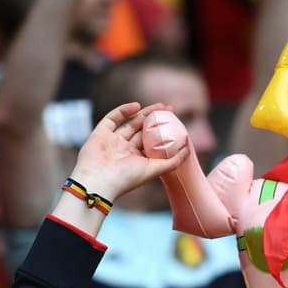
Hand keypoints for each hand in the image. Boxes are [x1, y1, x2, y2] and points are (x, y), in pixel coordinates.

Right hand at [70, 102, 189, 201]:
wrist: (98, 181)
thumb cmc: (126, 179)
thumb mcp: (153, 170)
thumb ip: (171, 162)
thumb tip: (188, 150)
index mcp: (136, 160)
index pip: (151, 142)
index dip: (162, 132)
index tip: (175, 122)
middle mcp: (124, 150)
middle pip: (142, 131)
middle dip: (155, 120)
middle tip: (169, 109)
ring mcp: (112, 141)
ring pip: (130, 123)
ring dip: (144, 114)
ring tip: (159, 106)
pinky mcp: (100, 134)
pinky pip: (113, 118)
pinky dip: (124, 111)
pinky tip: (137, 106)